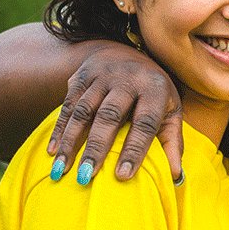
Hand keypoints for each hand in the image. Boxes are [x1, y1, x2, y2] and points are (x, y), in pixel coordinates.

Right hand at [46, 42, 182, 183]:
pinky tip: (52, 152)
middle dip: (96, 148)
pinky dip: (59, 130)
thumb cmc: (153, 92)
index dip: (134, 149)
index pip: (144, 122)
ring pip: (83, 111)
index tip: (122, 176)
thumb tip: (176, 177)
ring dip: (70, 142)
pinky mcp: (81, 76)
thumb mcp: (170, 111)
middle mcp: (128, 78)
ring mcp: (102, 75)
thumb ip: (172, 141)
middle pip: (109, 115)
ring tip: (61, 170)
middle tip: (85, 177)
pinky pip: (67, 105)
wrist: (128, 51)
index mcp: (154, 88)